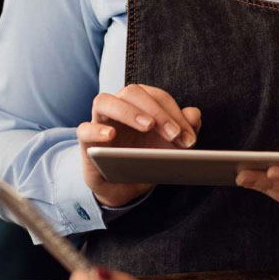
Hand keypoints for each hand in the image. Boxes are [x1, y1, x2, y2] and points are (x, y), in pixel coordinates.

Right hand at [78, 84, 201, 206]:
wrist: (125, 187)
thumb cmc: (148, 158)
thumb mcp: (171, 147)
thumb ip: (186, 129)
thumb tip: (194, 114)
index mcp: (141, 103)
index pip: (158, 97)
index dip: (175, 113)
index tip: (188, 137)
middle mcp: (119, 106)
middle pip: (134, 92)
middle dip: (158, 112)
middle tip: (173, 134)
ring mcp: (100, 121)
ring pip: (104, 101)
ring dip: (128, 111)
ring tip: (147, 126)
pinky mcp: (86, 142)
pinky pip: (84, 129)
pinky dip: (96, 129)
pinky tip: (110, 135)